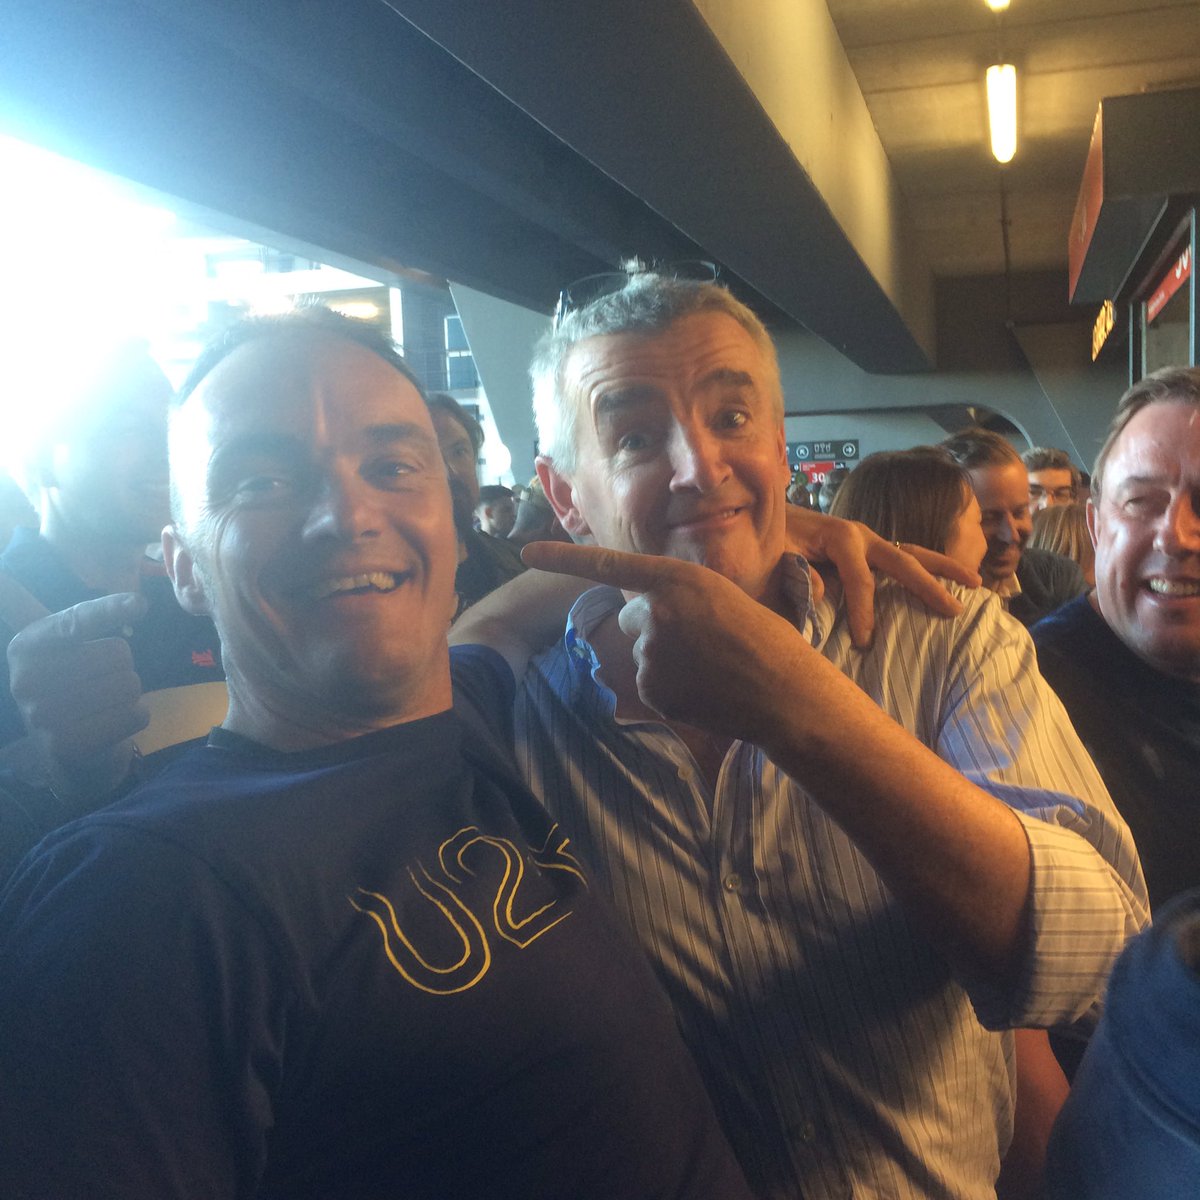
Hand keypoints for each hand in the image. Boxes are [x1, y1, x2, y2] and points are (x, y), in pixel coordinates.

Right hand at [3, 588, 149, 797]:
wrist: (60, 745)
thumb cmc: (72, 683)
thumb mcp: (68, 645)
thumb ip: (93, 618)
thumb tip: (138, 603)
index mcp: (25, 647)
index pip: (77, 622)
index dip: (109, 611)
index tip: (139, 604)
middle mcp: (27, 680)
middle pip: (118, 653)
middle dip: (122, 666)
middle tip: (100, 682)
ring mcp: (44, 715)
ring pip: (130, 685)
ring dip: (129, 693)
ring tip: (104, 703)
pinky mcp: (68, 745)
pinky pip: (136, 715)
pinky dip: (136, 715)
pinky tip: (111, 721)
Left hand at [521, 541, 805, 744]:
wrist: (785, 692)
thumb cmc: (764, 640)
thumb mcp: (719, 597)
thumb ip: (676, 598)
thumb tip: (640, 619)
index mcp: (676, 579)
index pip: (608, 565)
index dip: (563, 558)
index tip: (525, 552)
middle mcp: (655, 611)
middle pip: (632, 616)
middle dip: (657, 626)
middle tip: (705, 640)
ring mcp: (651, 652)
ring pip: (643, 651)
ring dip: (668, 658)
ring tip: (711, 665)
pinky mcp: (652, 688)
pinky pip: (650, 682)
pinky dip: (671, 687)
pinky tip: (703, 688)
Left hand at [784, 507, 979, 646]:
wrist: (760, 520)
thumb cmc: (768, 544)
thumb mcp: (776, 560)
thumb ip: (799, 577)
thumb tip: (827, 593)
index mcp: (841, 537)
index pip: (862, 581)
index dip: (866, 612)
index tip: (866, 643)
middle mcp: (861, 534)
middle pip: (903, 562)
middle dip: (929, 586)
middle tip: (953, 610)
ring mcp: (868, 538)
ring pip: (913, 553)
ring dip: (944, 568)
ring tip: (975, 584)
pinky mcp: (867, 546)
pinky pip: (902, 557)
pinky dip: (926, 568)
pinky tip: (947, 582)